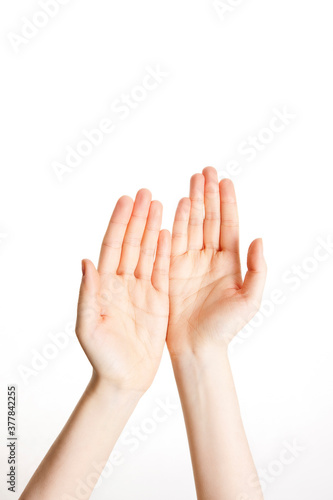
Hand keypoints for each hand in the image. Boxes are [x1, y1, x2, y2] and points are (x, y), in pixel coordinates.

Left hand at [75, 190, 170, 393]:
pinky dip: (165, 251)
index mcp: (104, 286)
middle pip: (131, 243)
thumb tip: (86, 262)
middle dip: (138, 217)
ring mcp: (141, 289)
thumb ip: (88, 294)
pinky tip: (171, 233)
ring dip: (153, 228)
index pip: (112, 246)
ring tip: (160, 204)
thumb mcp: (89, 327)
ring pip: (148, 252)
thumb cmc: (102, 357)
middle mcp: (122, 282)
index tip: (127, 200)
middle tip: (146, 193)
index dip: (119, 223)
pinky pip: (162, 270)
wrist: (124, 378)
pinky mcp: (158, 299)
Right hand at [167, 167, 266, 357]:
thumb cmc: (225, 327)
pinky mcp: (170, 269)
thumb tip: (259, 239)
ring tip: (192, 181)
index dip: (227, 203)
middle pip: (208, 219)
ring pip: (190, 225)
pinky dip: (173, 223)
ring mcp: (188, 261)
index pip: (227, 225)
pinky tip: (173, 206)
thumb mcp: (249, 300)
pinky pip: (172, 242)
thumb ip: (257, 270)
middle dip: (207, 194)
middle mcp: (209, 257)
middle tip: (206, 171)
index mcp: (229, 262)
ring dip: (191, 203)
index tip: (225, 181)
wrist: (197, 346)